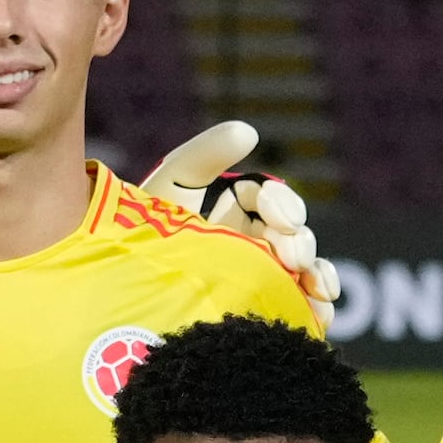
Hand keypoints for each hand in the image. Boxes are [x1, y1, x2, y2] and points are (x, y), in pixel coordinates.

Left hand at [144, 118, 343, 328]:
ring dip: (316, 274)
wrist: (122, 291)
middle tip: (293, 257)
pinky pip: (298, 305)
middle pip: (291, 235)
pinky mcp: (262, 308)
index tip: (283, 219)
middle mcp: (248, 241)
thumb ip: (205, 155)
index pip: (267, 200)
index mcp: (230, 209)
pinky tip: (320, 309)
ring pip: (303, 271)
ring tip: (317, 286)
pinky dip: (317, 305)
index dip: (280, 203)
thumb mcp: (170, 186)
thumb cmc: (139, 231)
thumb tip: (250, 133)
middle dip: (299, 242)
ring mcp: (257, 276)